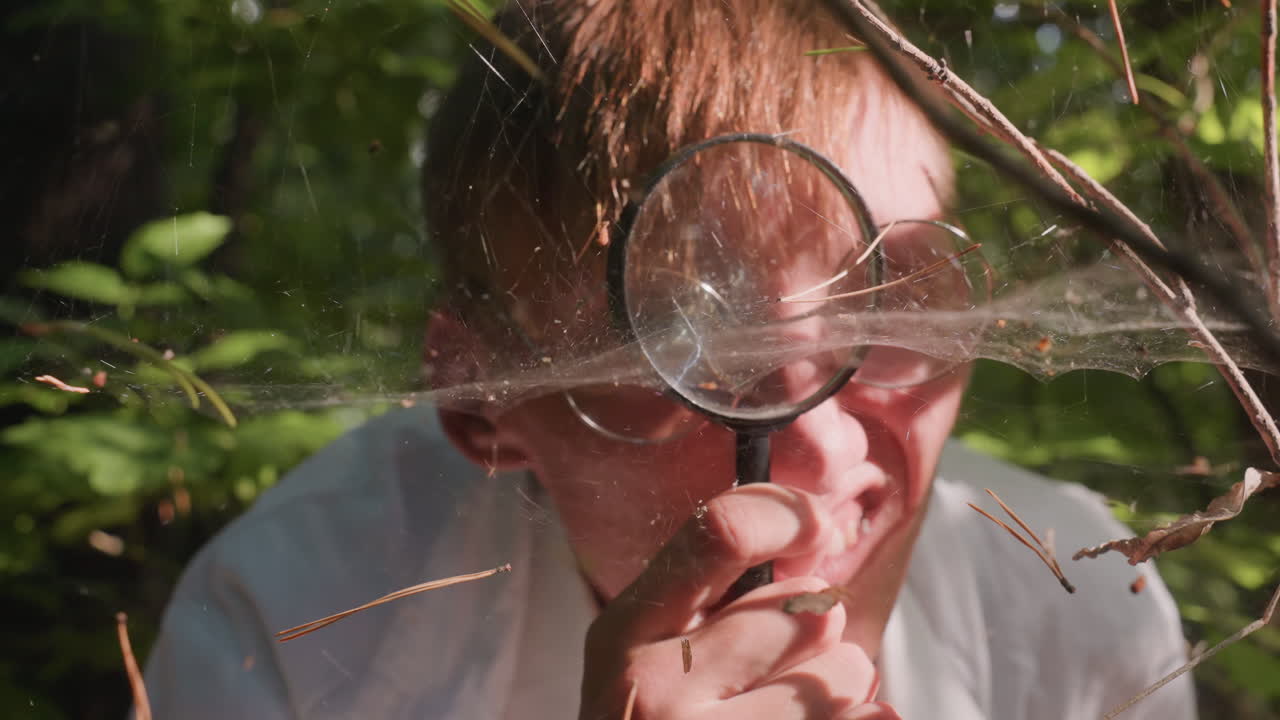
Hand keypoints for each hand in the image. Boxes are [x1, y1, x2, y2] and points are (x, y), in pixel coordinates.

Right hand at [579, 483, 898, 719]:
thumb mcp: (647, 659)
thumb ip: (712, 602)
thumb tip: (818, 537)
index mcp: (624, 636)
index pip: (721, 534)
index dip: (786, 515)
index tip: (817, 527)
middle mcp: (657, 693)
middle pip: (806, 613)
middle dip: (817, 630)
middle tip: (781, 664)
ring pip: (846, 676)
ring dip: (839, 689)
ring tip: (789, 712)